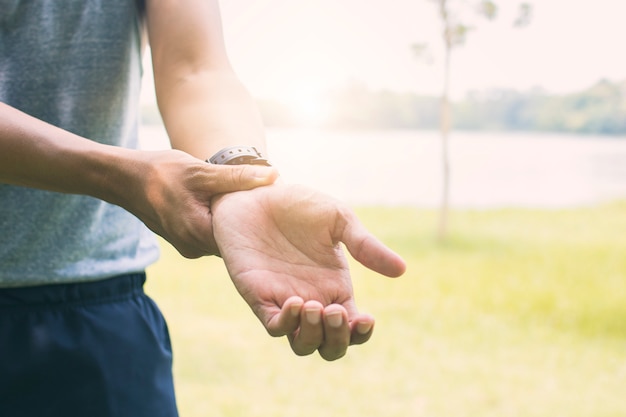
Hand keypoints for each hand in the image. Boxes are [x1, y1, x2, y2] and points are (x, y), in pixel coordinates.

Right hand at [129, 149, 277, 257]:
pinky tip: (225, 207)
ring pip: (222, 239)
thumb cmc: (161, 172)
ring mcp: (188, 247)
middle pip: (233, 241)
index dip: (258, 224)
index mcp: (198, 233)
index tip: (273, 209)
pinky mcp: (184, 242)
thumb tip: (274, 175)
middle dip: (247, 224)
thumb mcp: (202, 171)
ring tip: (248, 204)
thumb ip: (237, 178)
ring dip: (232, 223)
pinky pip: (210, 236)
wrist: (124, 180)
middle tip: (265, 204)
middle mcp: (194, 247)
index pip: (241, 238)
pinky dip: (218, 223)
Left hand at [211, 183, 405, 359]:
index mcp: (335, 287)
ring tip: (315, 307)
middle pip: (330, 346)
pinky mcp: (259, 296)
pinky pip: (274, 326)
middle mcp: (313, 300)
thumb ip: (365, 245)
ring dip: (313, 336)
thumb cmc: (298, 205)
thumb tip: (401, 270)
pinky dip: (286, 323)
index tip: (366, 319)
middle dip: (337, 340)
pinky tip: (294, 302)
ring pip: (303, 344)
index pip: (353, 328)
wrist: (255, 193)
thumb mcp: (338, 219)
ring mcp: (285, 301)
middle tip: (335, 311)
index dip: (361, 333)